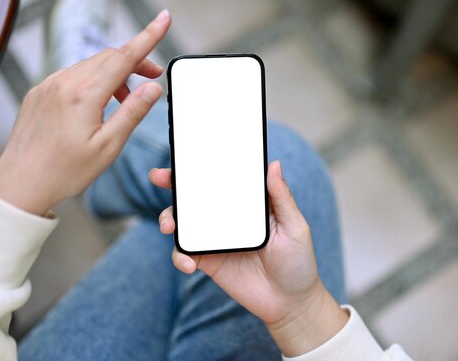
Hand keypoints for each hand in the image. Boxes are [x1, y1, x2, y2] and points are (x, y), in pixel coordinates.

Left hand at [0, 10, 171, 215]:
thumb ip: (133, 112)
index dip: (148, 36)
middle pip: (109, 57)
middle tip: (154, 78)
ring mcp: (49, 85)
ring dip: (115, 74)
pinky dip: (93, 81)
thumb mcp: (108, 146)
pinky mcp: (40, 92)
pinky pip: (73, 75)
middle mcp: (64, 83)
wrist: (21, 183)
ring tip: (124, 101)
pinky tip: (98, 104)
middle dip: (136, 61)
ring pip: (91, 65)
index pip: (124, 56)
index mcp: (83, 95)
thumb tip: (153, 88)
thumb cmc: (65, 171)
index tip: (164, 18)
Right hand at [149, 161, 348, 356]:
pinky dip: (180, 257)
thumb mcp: (295, 226)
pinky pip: (185, 253)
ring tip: (170, 227)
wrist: (290, 304)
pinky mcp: (208, 261)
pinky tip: (189, 264)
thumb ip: (282, 197)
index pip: (223, 177)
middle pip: (196, 195)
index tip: (187, 154)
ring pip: (184, 222)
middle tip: (159, 176)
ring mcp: (216, 238)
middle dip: (174, 183)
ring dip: (169, 219)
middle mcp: (228, 216)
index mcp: (249, 202)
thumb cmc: (298, 261)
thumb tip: (274, 163)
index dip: (204, 164)